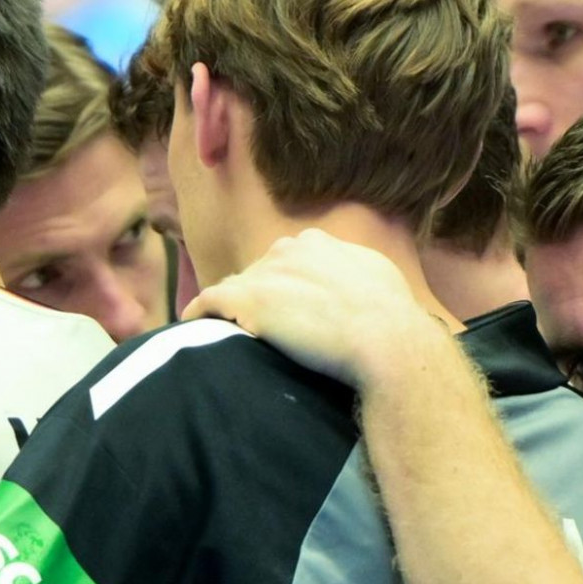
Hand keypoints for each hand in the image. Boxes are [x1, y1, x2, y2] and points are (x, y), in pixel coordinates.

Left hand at [184, 229, 446, 387]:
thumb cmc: (392, 318)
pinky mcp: (247, 299)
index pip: (286, 260)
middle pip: (257, 272)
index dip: (283, 285)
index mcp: (319, 244)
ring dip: (227, 306)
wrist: (387, 339)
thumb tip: (357, 285)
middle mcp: (289, 249)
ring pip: (233, 286)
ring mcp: (267, 273)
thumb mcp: (379, 278)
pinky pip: (209, 301)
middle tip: (255, 326)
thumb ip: (357, 273)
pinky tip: (190, 325)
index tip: (284, 307)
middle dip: (255, 295)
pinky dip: (198, 312)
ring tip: (217, 328)